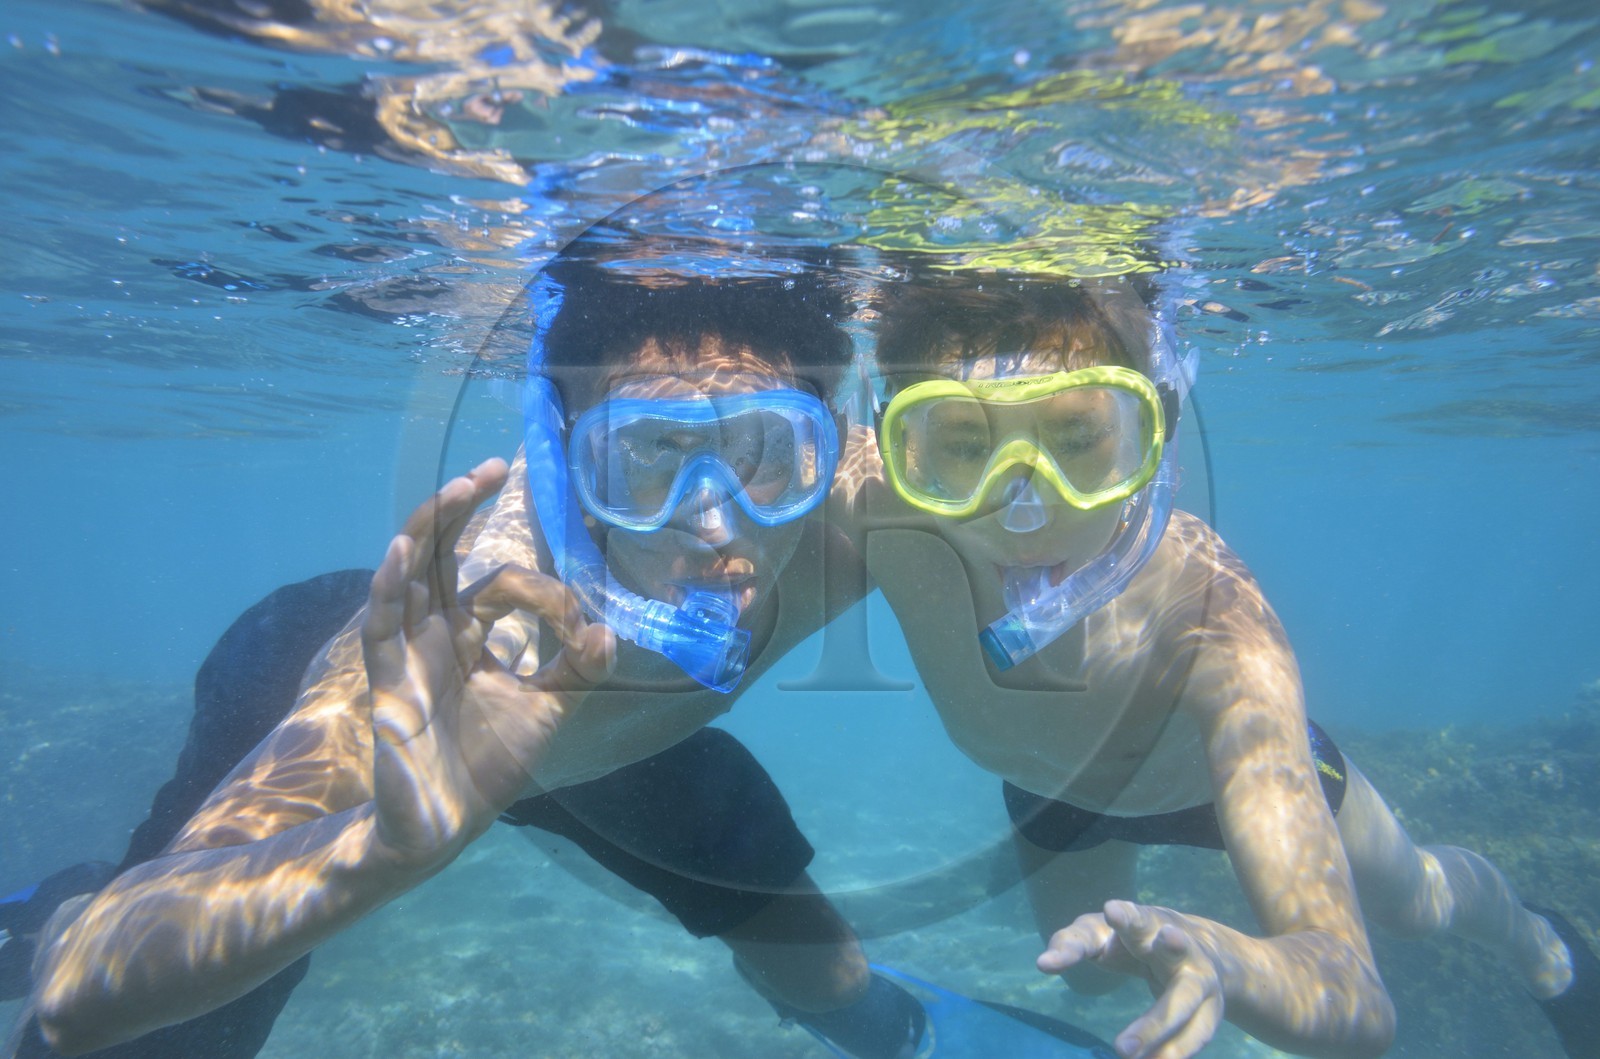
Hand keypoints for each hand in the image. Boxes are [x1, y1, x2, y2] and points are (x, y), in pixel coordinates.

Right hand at [361, 458, 614, 868]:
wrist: (444, 827)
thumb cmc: (488, 766)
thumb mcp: (548, 712)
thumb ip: (577, 671)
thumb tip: (609, 630)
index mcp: (471, 636)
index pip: (502, 586)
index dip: (544, 594)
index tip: (580, 626)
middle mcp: (436, 633)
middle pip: (443, 555)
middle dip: (463, 510)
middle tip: (491, 468)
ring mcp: (407, 652)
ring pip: (412, 574)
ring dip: (431, 530)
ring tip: (457, 488)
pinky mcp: (386, 679)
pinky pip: (382, 623)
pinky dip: (391, 583)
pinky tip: (405, 549)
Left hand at [1039, 900, 1223, 1058]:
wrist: (1204, 954)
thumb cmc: (1134, 941)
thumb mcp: (1101, 935)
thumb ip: (1072, 944)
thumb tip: (1044, 964)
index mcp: (1149, 924)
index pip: (1138, 918)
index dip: (1127, 916)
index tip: (1112, 910)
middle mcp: (1182, 949)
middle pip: (1175, 951)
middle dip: (1170, 950)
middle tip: (1164, 941)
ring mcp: (1202, 981)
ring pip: (1185, 1002)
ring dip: (1158, 1026)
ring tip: (1124, 1051)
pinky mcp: (1211, 1012)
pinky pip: (1195, 1035)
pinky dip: (1172, 1053)